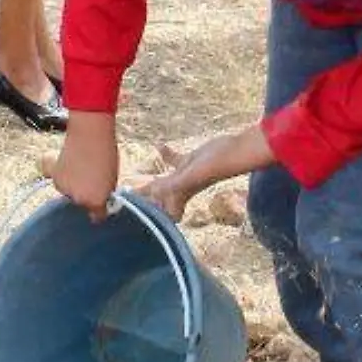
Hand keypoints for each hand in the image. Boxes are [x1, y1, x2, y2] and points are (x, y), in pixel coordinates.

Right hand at [50, 111, 119, 221]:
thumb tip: (100, 197)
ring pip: (67, 192)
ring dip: (71, 185)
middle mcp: (77, 199)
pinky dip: (55, 174)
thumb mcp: (112, 177)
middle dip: (86, 194)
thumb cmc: (107, 152)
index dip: (100, 210)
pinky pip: (52, 178)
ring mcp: (63, 188)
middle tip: (92, 179)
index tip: (102, 205)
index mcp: (95, 201)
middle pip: (81, 202)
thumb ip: (106, 191)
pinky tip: (62, 166)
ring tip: (80, 167)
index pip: (97, 216)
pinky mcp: (53, 174)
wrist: (90, 133)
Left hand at [135, 125, 275, 219]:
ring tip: (136, 180)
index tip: (131, 213)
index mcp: (180, 195)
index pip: (163, 214)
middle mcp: (182, 188)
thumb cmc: (216, 165)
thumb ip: (173, 184)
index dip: (149, 217)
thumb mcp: (191, 175)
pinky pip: (174, 159)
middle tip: (126, 197)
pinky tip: (158, 144)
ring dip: (152, 182)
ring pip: (165, 182)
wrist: (235, 151)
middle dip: (145, 200)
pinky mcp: (190, 160)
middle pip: (159, 199)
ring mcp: (186, 174)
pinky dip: (166, 154)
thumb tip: (153, 191)